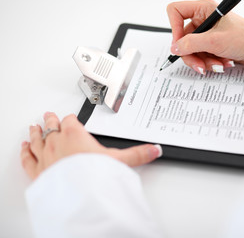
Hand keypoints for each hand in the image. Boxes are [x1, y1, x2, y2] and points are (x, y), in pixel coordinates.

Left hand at [21, 112, 161, 179]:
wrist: (76, 193)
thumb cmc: (93, 174)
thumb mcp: (119, 161)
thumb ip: (138, 154)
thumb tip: (155, 149)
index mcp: (75, 135)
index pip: (71, 121)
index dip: (72, 118)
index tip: (73, 117)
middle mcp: (57, 142)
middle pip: (52, 126)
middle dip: (52, 120)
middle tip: (50, 115)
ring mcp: (45, 156)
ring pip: (37, 139)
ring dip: (36, 132)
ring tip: (35, 126)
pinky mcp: (38, 171)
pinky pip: (28, 158)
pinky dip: (25, 152)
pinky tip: (24, 147)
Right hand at [167, 0, 243, 73]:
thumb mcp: (215, 41)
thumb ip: (191, 44)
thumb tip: (175, 47)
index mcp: (203, 10)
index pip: (176, 12)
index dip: (174, 28)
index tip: (180, 44)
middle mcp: (203, 20)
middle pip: (183, 38)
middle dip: (192, 54)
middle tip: (199, 65)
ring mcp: (207, 34)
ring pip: (191, 50)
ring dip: (203, 61)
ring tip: (217, 64)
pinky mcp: (211, 46)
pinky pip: (201, 56)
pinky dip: (210, 63)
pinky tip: (221, 63)